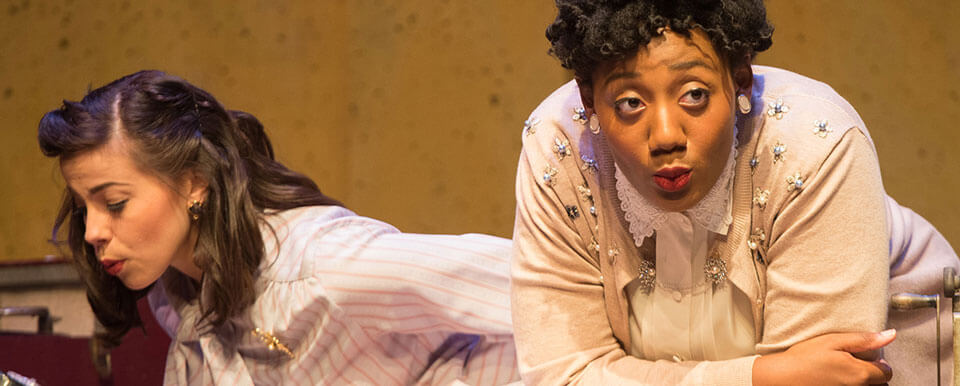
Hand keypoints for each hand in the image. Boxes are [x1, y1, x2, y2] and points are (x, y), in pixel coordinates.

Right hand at [752, 329, 894, 385]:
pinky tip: (837, 381)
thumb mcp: (833, 341)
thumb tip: (890, 335)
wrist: (781, 377)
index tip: (865, 359)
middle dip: (873, 376)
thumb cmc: (804, 358)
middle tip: (854, 366)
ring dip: (863, 383)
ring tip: (845, 375)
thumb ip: (864, 340)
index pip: (887, 373)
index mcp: (859, 374)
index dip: (879, 364)